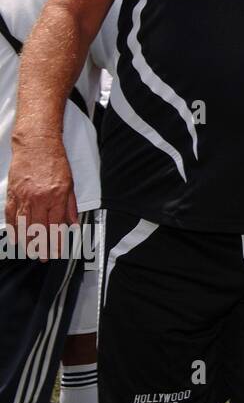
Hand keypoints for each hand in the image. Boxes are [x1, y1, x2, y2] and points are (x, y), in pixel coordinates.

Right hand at [4, 138, 76, 261]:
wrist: (36, 145)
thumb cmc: (54, 161)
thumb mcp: (70, 183)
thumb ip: (70, 206)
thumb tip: (72, 223)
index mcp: (56, 196)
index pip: (56, 225)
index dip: (57, 241)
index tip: (58, 251)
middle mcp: (39, 198)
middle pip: (39, 229)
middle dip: (42, 246)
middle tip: (43, 257)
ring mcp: (23, 197)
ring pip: (24, 225)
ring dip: (27, 241)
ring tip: (31, 252)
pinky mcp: (13, 194)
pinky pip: (12, 215)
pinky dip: (13, 228)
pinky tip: (16, 238)